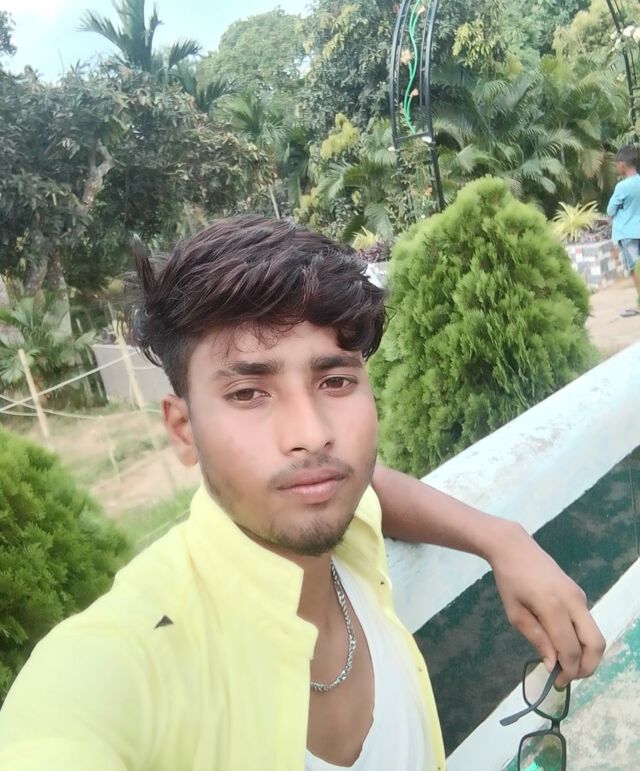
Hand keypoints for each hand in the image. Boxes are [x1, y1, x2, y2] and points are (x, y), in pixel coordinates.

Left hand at [486, 522, 605, 686]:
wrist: (515, 548)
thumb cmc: (509, 579)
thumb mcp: (515, 612)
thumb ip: (536, 638)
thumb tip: (553, 664)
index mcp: (553, 606)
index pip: (570, 649)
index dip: (567, 671)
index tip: (555, 682)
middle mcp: (574, 601)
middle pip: (595, 644)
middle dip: (586, 667)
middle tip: (567, 678)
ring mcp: (580, 596)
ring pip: (595, 634)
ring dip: (585, 655)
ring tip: (565, 664)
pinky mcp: (579, 594)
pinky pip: (587, 623)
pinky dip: (581, 640)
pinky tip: (562, 644)